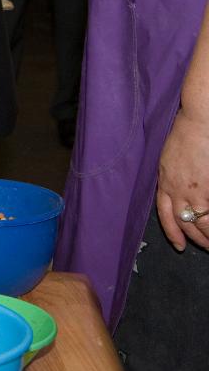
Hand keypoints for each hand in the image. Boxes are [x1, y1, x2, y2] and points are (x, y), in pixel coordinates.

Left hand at [156, 109, 208, 250]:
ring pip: (201, 223)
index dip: (172, 232)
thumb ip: (171, 177)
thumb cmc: (186, 135)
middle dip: (194, 238)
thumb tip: (177, 190)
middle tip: (205, 247)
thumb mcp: (169, 159)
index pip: (165, 214)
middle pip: (184, 222)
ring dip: (208, 237)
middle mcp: (178, 190)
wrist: (200, 123)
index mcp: (165, 182)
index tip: (179, 245)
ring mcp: (195, 191)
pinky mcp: (208, 190)